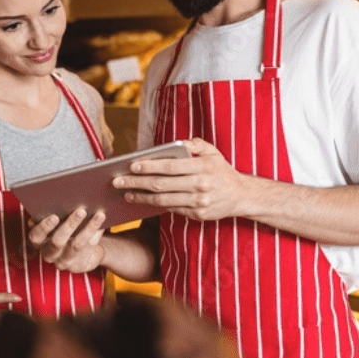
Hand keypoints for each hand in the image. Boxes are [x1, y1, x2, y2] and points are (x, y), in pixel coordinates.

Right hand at [28, 207, 107, 272]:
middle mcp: (49, 254)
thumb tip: (65, 196)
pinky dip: (96, 232)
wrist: (82, 252)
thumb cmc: (66, 231)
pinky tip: (102, 221)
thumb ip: (55, 214)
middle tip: (81, 211)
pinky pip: (89, 247)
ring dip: (88, 228)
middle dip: (69, 225)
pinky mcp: (79, 265)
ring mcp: (64, 261)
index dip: (44, 227)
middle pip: (57, 241)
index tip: (54, 216)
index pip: (36, 236)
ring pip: (76, 245)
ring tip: (99, 214)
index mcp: (39, 241)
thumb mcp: (57, 223)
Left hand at [112, 138, 248, 221]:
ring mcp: (198, 202)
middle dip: (137, 182)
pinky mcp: (197, 215)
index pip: (170, 166)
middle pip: (162, 185)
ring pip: (163, 200)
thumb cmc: (222, 171)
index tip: (131, 166)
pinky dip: (154, 205)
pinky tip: (142, 200)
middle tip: (118, 180)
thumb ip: (195, 144)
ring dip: (141, 196)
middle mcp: (200, 186)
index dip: (149, 166)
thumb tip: (175, 143)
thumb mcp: (212, 152)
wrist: (241, 196)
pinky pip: (171, 209)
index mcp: (203, 167)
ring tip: (126, 192)